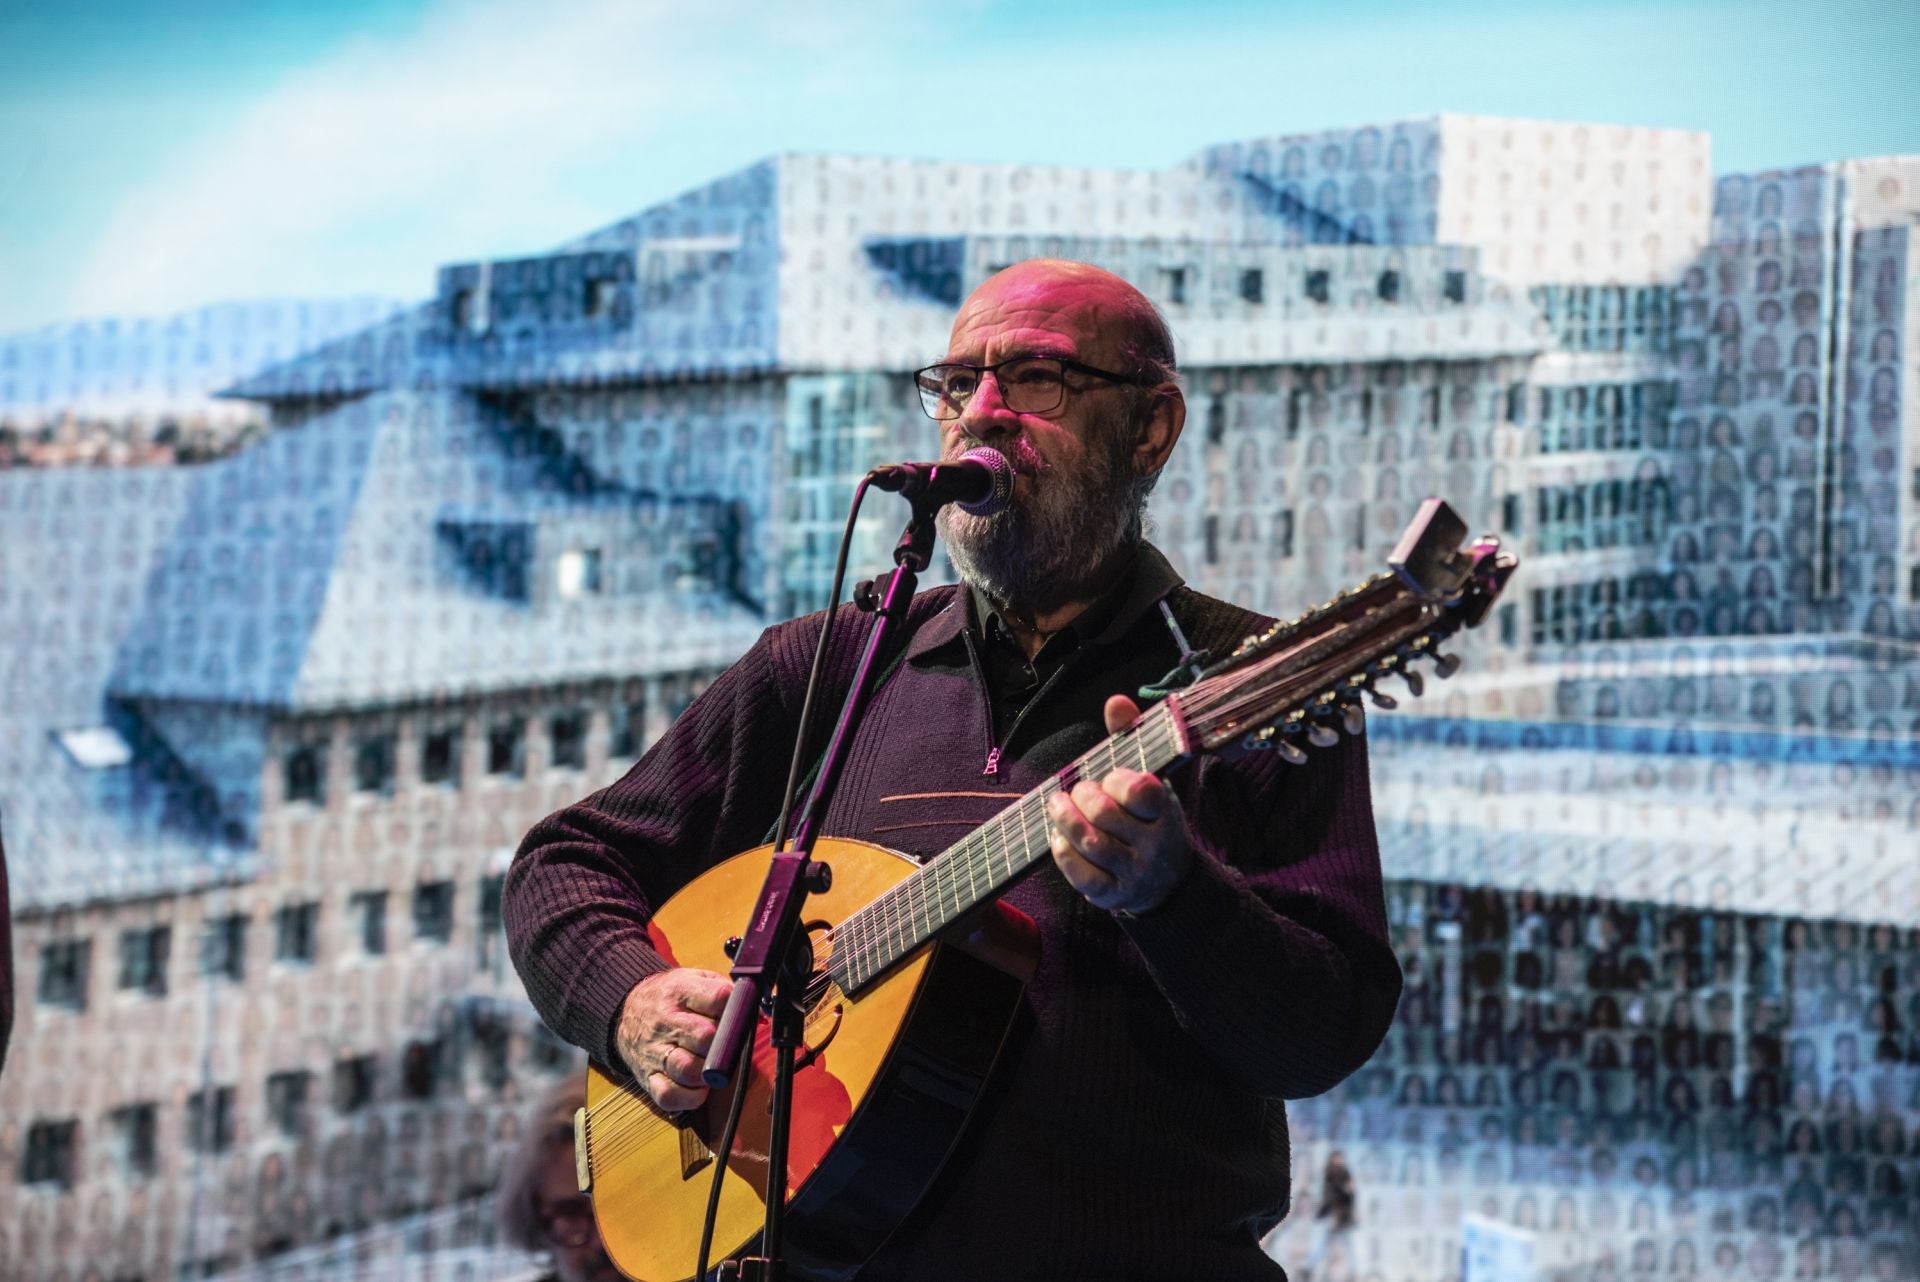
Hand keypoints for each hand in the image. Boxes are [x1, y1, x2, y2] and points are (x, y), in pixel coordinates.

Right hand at [614, 968, 732, 1110]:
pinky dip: (690, 1097)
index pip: (717, 998)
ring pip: (688, 1068)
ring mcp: (656, 1052)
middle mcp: (666, 1022)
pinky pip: (669, 1095)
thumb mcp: (695, 979)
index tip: (740, 1016)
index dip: (736, 1010)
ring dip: (708, 1072)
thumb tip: (752, 1011)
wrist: (627, 1010)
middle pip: (704, 1036)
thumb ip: (723, 990)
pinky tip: (699, 1087)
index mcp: (681, 992)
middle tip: (727, 1046)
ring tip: (712, 1068)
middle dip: (724, 1043)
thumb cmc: (671, 998)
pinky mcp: (649, 1077)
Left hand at [1046, 694, 1192, 914]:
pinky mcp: (1114, 895)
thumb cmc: (1151, 820)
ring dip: (1064, 819)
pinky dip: (1062, 851)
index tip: (1109, 777)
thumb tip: (1116, 700)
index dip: (1116, 780)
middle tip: (1076, 791)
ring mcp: (1134, 873)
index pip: (1141, 791)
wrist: (1169, 884)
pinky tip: (1058, 837)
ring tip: (1057, 805)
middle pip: (1105, 815)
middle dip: (1082, 797)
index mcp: (1165, 812)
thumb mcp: (1151, 780)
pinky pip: (1079, 873)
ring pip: (1089, 842)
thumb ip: (1133, 739)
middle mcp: (1154, 845)